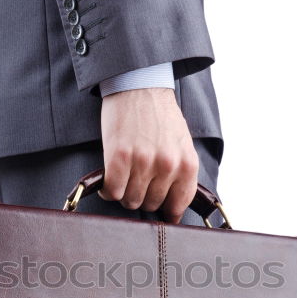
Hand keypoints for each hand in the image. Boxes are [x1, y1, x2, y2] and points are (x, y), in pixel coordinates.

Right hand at [99, 88, 199, 224]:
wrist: (139, 85)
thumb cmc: (159, 115)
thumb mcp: (181, 144)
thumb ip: (180, 173)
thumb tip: (173, 208)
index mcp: (187, 164)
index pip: (178, 205)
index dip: (167, 211)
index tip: (160, 212)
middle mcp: (167, 165)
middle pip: (151, 204)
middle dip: (143, 196)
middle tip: (138, 180)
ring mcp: (143, 162)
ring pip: (130, 200)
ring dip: (124, 193)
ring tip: (125, 176)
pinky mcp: (119, 157)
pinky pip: (112, 192)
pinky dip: (109, 189)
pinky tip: (111, 176)